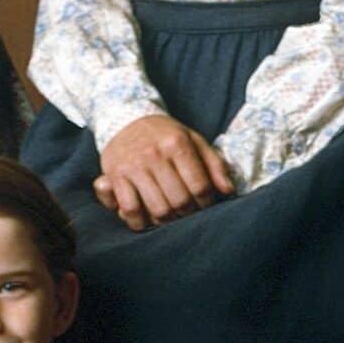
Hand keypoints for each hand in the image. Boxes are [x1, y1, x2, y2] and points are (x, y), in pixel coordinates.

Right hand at [94, 114, 234, 231]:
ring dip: (167, 221)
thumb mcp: (193, 140)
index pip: (200, 186)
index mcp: (177, 144)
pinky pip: (130, 209)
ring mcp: (133, 167)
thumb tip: (228, 191)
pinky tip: (146, 220)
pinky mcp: (115, 177)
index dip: (207, 203)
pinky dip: (139, 222)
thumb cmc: (165, 136)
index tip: (204, 204)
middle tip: (187, 212)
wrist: (126, 121)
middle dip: (187, 213)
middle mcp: (154, 155)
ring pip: (157, 209)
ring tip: (170, 217)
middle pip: (180, 201)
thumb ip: (214, 164)